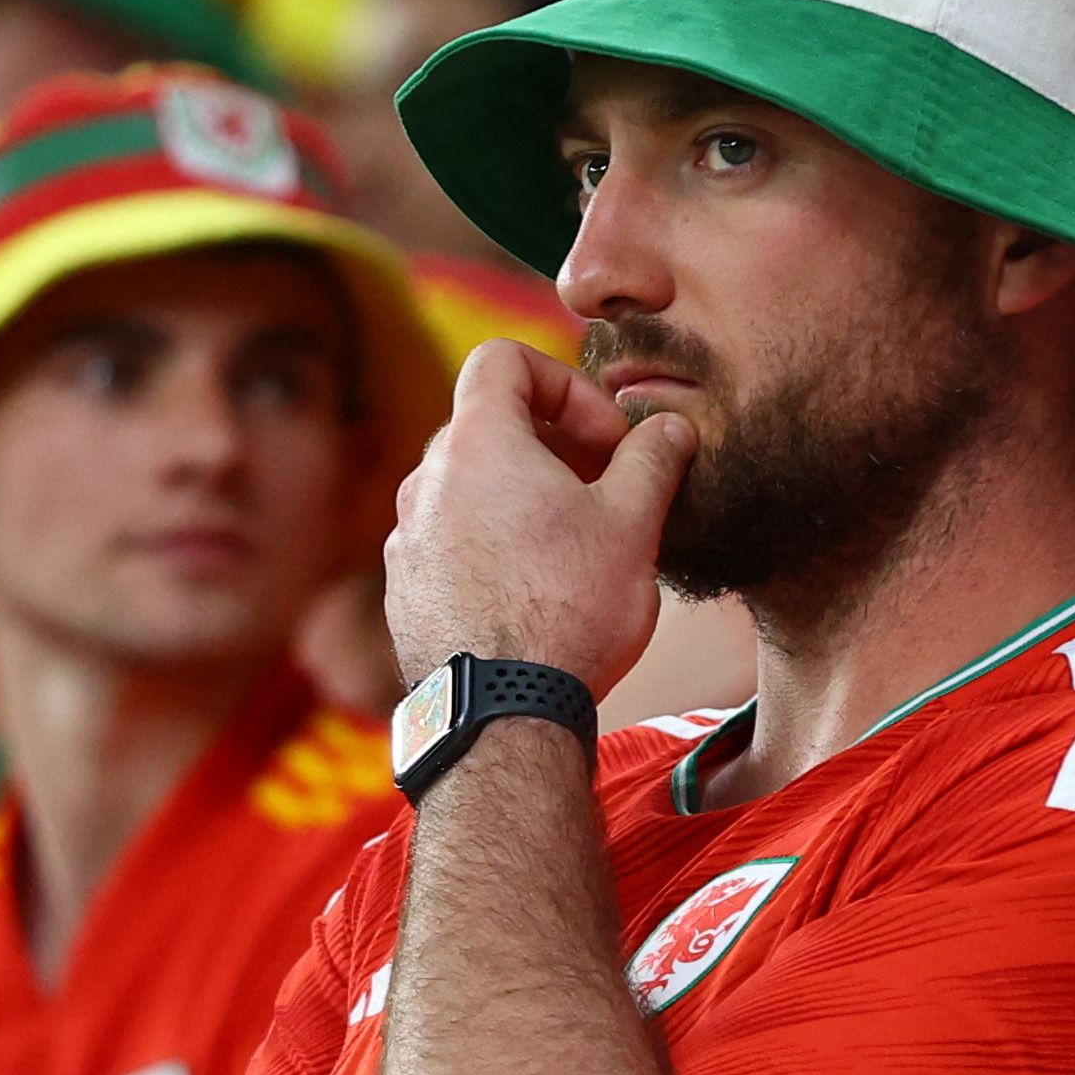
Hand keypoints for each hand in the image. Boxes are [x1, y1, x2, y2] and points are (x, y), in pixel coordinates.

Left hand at [385, 340, 693, 692]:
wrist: (502, 714)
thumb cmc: (568, 609)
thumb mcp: (633, 523)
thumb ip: (653, 459)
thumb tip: (670, 428)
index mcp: (476, 442)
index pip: (503, 359)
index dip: (566, 382)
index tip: (607, 438)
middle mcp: (426, 480)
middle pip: (488, 424)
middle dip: (553, 443)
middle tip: (605, 487)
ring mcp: (407, 537)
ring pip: (469, 486)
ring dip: (522, 496)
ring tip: (575, 543)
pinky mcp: (403, 589)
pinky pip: (450, 540)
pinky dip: (492, 543)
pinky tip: (535, 589)